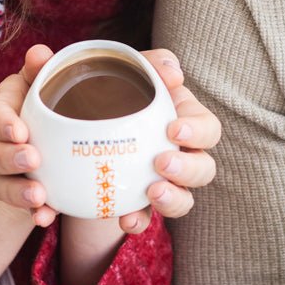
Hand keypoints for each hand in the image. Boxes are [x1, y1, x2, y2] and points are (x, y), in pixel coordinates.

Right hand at [0, 44, 56, 226]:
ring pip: (0, 182)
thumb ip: (44, 70)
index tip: (21, 131)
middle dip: (8, 157)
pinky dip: (33, 212)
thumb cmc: (58, 104)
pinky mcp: (20, 193)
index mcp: (9, 107)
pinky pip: (20, 207)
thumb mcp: (53, 86)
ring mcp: (6, 170)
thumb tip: (39, 52)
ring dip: (18, 190)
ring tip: (39, 195)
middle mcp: (0, 139)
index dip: (3, 121)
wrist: (59, 146)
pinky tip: (46, 216)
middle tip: (32, 159)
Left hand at [120, 48, 219, 231]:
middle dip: (188, 169)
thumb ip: (151, 62)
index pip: (208, 128)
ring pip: (184, 200)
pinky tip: (123, 219)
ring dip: (173, 200)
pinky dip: (136, 222)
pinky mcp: (136, 204)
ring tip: (152, 193)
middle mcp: (181, 154)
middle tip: (162, 162)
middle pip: (204, 169)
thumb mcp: (128, 68)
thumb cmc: (114, 89)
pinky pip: (143, 219)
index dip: (198, 132)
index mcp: (184, 121)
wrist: (76, 124)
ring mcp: (161, 182)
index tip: (173, 129)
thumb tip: (173, 71)